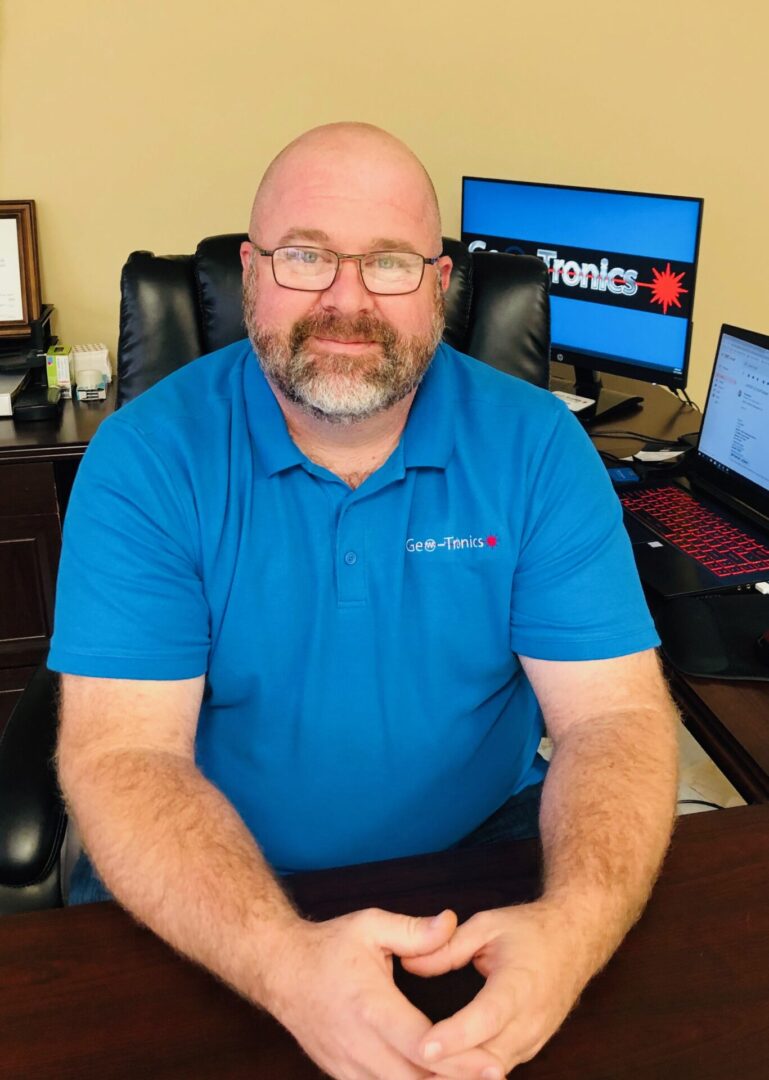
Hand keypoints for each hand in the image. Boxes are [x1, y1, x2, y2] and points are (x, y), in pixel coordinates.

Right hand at [263, 907, 506, 1079]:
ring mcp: (349, 1067)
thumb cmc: (329, 945)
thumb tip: (451, 923)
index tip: (492, 1065)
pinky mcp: (345, 1077)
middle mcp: (359, 1045)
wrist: (279, 970)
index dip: (458, 1059)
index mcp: (370, 1006)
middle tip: (496, 1075)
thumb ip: (414, 930)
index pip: (419, 1043)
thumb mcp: (370, 925)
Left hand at [402, 902, 591, 1074]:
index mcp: (519, 984)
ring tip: (420, 1071)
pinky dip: (471, 1074)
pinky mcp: (529, 1049)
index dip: (455, 1037)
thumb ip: (448, 947)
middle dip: (449, 1067)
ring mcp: (533, 1039)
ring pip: (491, 1071)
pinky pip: (496, 1069)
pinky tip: (442, 1073)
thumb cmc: (530, 931)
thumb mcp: (487, 925)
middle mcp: (530, 1020)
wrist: (576, 941)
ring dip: (458, 1074)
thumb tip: (409, 964)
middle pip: (487, 1058)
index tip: (424, 1046)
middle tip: (409, 1062)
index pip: (486, 1019)